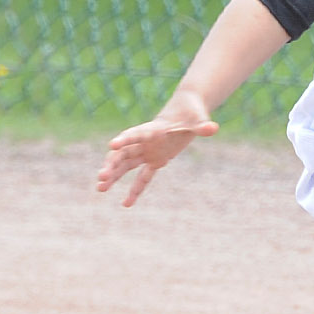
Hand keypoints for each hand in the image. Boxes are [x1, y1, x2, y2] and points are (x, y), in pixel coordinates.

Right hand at [96, 91, 219, 206]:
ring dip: (114, 176)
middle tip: (101, 177)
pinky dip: (135, 190)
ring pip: (127, 165)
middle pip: (125, 153)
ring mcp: (149, 152)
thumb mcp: (198, 119)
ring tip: (99, 189)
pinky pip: (143, 177)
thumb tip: (213, 129)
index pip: (137, 134)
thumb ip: (202, 126)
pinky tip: (126, 204)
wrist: (187, 110)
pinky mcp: (156, 160)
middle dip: (113, 164)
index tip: (111, 145)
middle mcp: (147, 141)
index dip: (125, 139)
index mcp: (155, 129)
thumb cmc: (191, 113)